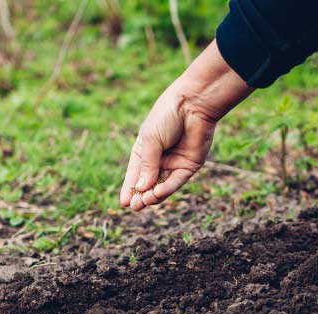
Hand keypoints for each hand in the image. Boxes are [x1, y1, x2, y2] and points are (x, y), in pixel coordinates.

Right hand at [120, 88, 217, 210]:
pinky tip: (156, 194)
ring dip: (153, 195)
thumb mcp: (151, 140)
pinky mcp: (189, 166)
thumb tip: (142, 189)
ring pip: (162, 186)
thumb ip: (148, 165)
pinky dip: (166, 189)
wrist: (193, 103)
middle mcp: (159, 159)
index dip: (129, 188)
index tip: (124, 203)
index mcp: (145, 150)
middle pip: (148, 184)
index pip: (135, 174)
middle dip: (140, 196)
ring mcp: (175, 163)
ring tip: (144, 202)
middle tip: (134, 206)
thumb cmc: (167, 116)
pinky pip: (176, 181)